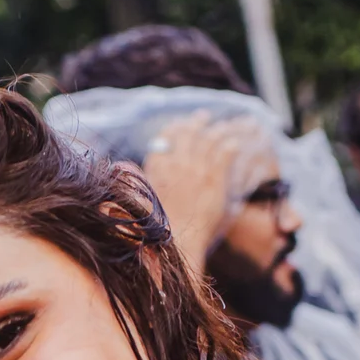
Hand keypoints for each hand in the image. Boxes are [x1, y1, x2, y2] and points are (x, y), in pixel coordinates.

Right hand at [144, 113, 272, 272]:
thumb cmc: (155, 229)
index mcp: (156, 166)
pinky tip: (236, 144)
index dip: (174, 128)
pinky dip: (230, 146)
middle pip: (188, 134)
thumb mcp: (139, 200)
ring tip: (224, 126)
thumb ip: (136, 181)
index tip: (179, 124)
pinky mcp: (214, 179)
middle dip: (196, 123)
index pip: (165, 137)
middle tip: (203, 117)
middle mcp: (176, 163)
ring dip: (217, 130)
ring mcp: (196, 169)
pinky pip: (224, 153)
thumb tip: (124, 168)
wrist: (175, 242)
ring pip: (209, 140)